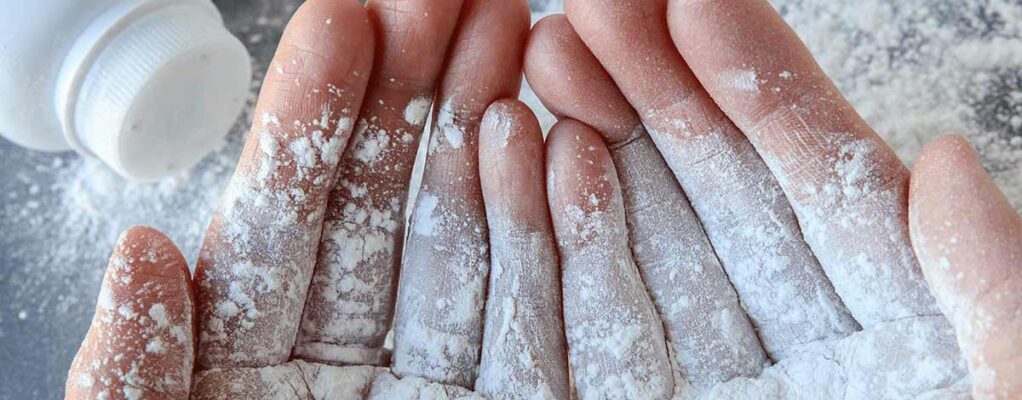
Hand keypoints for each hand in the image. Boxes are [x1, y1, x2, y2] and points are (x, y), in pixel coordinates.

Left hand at [66, 0, 573, 397]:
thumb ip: (139, 367)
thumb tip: (141, 251)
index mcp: (249, 361)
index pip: (282, 219)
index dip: (313, 113)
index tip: (341, 17)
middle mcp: (345, 358)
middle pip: (383, 205)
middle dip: (413, 88)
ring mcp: (431, 382)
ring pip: (463, 237)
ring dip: (484, 129)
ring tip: (503, 31)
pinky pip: (532, 317)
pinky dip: (548, 229)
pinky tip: (549, 143)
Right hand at [525, 1, 1019, 398]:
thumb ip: (990, 291)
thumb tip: (940, 164)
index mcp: (889, 324)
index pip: (819, 178)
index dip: (758, 82)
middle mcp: (790, 334)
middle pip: (716, 185)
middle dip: (655, 82)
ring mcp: (704, 372)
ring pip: (641, 233)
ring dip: (592, 133)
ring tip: (550, 48)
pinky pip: (586, 320)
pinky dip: (549, 236)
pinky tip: (526, 153)